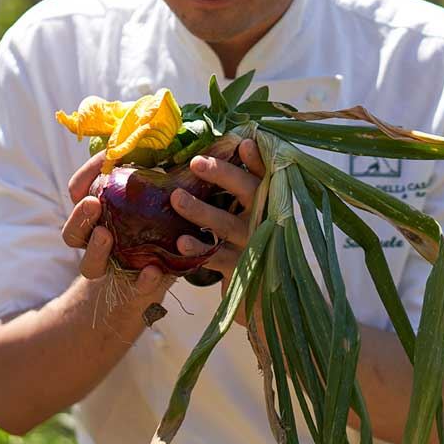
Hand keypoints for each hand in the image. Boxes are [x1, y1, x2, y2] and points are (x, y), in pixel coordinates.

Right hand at [62, 152, 199, 326]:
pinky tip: (153, 271)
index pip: (78, 192)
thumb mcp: (158, 197)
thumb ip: (160, 174)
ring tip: (105, 235)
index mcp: (98, 215)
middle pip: (73, 232)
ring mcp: (114, 268)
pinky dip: (144, 280)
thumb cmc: (158, 223)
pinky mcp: (139, 287)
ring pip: (89, 265)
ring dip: (95, 249)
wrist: (164, 275)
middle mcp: (98, 242)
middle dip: (80, 216)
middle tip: (93, 203)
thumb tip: (180, 138)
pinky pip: (137, 287)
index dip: (86, 176)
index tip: (104, 160)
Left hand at [169, 137, 266, 327]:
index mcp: (268, 203)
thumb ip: (239, 195)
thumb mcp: (252, 219)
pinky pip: (216, 257)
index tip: (244, 142)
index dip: (256, 159)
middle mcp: (265, 220)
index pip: (265, 175)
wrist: (266, 300)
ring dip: (200, 210)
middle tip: (196, 162)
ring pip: (226, 224)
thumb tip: (210, 161)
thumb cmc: (251, 249)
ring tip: (176, 198)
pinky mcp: (241, 270)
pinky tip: (180, 243)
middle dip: (223, 175)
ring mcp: (254, 245)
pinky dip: (198, 250)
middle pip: (248, 192)